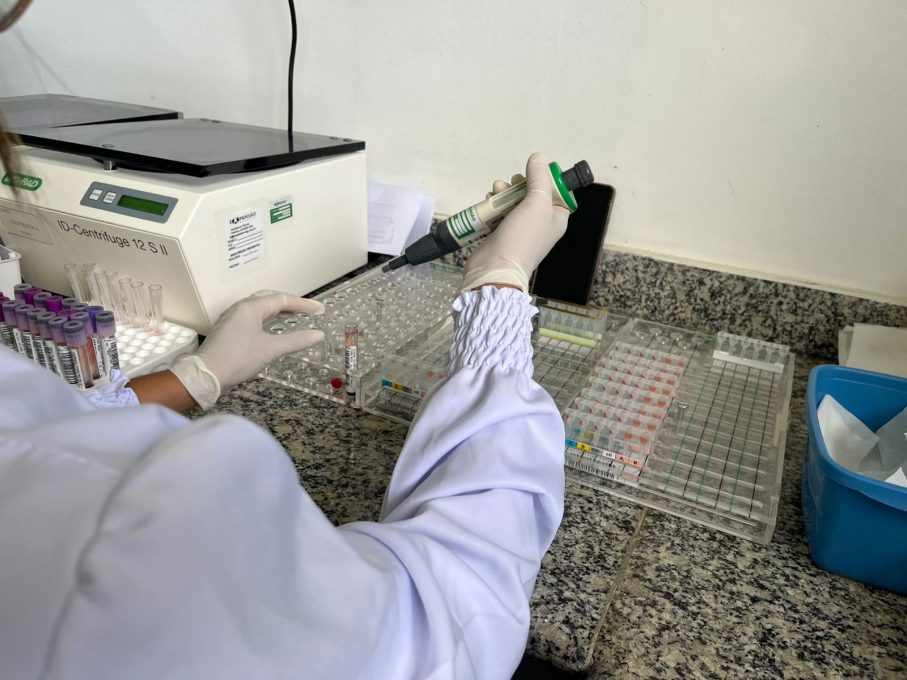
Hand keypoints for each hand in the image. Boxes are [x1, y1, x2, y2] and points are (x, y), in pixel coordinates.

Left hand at [170, 291, 323, 408]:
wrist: (206, 375)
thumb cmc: (239, 358)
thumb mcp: (271, 349)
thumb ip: (296, 340)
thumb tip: (318, 335)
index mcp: (250, 307)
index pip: (282, 299)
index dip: (303, 304)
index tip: (320, 310)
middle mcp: (240, 308)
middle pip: (269, 298)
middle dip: (290, 302)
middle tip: (307, 310)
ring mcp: (232, 318)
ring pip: (259, 307)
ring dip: (277, 310)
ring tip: (293, 316)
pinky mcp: (228, 330)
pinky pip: (251, 317)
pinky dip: (266, 318)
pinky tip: (272, 328)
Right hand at [462, 153, 569, 291]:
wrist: (495, 268)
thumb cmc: (523, 237)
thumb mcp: (537, 203)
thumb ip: (539, 178)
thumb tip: (539, 158)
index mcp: (556, 218)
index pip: (558, 193)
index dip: (547, 180)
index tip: (535, 173)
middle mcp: (540, 223)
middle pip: (533, 194)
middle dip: (521, 184)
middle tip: (513, 183)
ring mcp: (520, 228)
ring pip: (514, 200)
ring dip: (504, 192)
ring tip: (496, 190)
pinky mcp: (502, 232)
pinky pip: (500, 211)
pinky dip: (494, 203)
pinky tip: (488, 200)